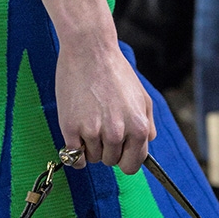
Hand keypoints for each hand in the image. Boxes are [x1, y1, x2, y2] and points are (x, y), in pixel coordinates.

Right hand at [54, 38, 154, 174]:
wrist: (90, 53)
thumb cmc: (116, 72)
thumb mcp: (142, 98)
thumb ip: (147, 124)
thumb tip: (145, 144)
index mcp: (138, 127)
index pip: (132, 164)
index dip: (125, 160)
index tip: (119, 154)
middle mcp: (117, 133)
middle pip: (110, 162)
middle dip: (107, 151)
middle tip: (102, 131)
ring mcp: (93, 132)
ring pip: (92, 159)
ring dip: (90, 148)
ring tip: (89, 126)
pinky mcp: (71, 129)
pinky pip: (73, 157)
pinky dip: (75, 154)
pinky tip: (77, 141)